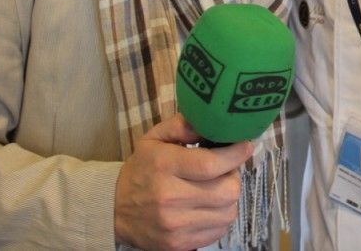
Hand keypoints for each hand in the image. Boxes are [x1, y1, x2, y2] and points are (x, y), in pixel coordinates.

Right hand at [114, 113, 252, 250]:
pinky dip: (220, 217)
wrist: (114, 209)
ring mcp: (175, 225)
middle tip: (224, 170)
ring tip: (216, 188)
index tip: (246, 145)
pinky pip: (219, 231)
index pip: (210, 164)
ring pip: (228, 212)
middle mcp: (170, 198)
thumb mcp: (154, 139)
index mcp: (164, 166)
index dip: (235, 155)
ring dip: (229, 198)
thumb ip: (182, 125)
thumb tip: (212, 121)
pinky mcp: (179, 245)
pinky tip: (209, 207)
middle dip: (233, 177)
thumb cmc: (142, 169)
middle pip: (227, 190)